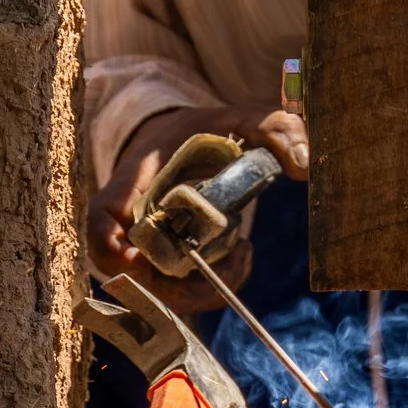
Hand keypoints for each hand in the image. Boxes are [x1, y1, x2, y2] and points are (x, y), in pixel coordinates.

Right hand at [87, 103, 311, 312]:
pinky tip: (241, 254)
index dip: (113, 248)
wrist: (181, 139)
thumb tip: (304, 165)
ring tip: (244, 254)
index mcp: (136, 179)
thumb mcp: (236, 117)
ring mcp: (144, 246)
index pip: (104, 220)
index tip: (147, 258)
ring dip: (204, 287)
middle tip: (240, 256)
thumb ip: (272, 129)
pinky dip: (210, 284)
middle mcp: (131, 221)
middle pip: (136, 273)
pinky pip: (177, 288)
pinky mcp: (161, 261)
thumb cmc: (201, 131)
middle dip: (187, 283)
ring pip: (160, 290)